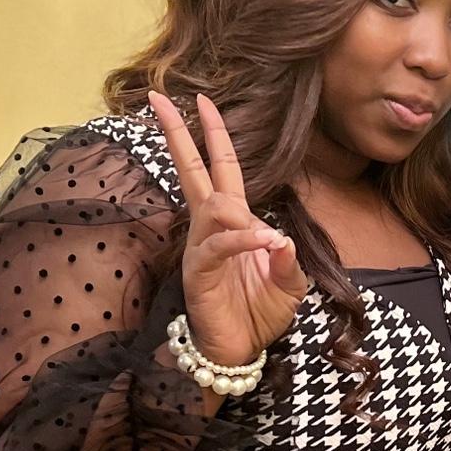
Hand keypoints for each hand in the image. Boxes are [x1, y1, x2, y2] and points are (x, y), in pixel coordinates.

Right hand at [149, 90, 307, 368]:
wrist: (240, 351)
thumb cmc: (259, 313)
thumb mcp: (289, 284)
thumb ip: (288, 260)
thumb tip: (281, 237)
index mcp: (233, 222)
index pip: (221, 169)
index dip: (213, 135)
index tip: (201, 100)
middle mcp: (211, 229)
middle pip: (193, 172)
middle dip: (178, 135)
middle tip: (161, 99)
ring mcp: (202, 249)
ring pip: (213, 209)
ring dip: (238, 215)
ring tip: (264, 239)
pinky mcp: (199, 274)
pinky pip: (219, 246)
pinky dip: (243, 240)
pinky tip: (264, 242)